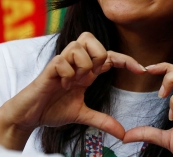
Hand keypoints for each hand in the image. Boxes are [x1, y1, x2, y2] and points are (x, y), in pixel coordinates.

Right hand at [0, 32, 145, 149]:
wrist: (29, 115)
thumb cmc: (54, 109)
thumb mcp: (83, 115)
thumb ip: (103, 120)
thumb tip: (123, 134)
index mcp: (86, 70)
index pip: (110, 55)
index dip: (126, 60)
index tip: (142, 70)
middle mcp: (75, 62)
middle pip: (92, 38)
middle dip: (98, 55)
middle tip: (92, 75)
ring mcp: (61, 62)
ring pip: (78, 47)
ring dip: (80, 67)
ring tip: (73, 83)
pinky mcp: (49, 67)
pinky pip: (62, 60)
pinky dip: (66, 74)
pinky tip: (61, 85)